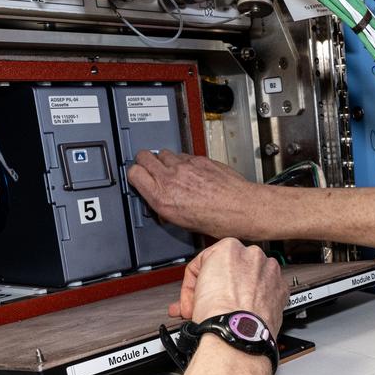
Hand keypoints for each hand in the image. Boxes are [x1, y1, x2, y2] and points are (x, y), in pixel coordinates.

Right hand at [128, 150, 263, 239]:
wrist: (241, 208)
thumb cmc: (217, 220)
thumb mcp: (182, 222)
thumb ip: (165, 206)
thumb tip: (159, 200)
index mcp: (162, 198)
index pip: (133, 173)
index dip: (135, 174)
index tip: (139, 177)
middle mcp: (171, 178)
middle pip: (144, 156)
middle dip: (145, 161)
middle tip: (152, 168)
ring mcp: (185, 166)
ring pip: (163, 153)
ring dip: (166, 161)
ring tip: (175, 172)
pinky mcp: (199, 159)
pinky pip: (183, 154)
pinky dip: (184, 161)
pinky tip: (192, 172)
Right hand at [172, 238, 285, 334]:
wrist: (236, 332)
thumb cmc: (217, 312)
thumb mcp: (195, 286)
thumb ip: (204, 279)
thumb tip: (204, 288)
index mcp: (229, 247)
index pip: (207, 261)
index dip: (196, 282)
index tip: (195, 294)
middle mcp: (254, 255)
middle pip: (231, 269)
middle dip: (218, 286)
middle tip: (209, 302)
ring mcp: (270, 271)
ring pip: (250, 279)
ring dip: (238, 292)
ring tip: (227, 309)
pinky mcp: (281, 289)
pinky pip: (266, 292)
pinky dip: (257, 301)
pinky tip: (245, 311)